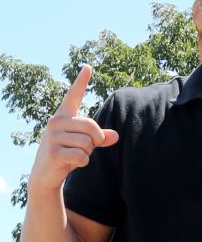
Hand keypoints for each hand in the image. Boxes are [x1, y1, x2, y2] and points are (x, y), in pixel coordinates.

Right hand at [29, 66, 118, 194]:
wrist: (45, 175)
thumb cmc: (66, 154)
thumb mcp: (84, 143)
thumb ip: (100, 137)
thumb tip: (116, 136)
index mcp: (64, 115)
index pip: (74, 95)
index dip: (82, 81)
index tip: (88, 66)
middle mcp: (56, 121)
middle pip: (92, 127)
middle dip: (95, 141)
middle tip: (84, 149)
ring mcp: (53, 136)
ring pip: (88, 143)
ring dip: (87, 154)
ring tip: (73, 155)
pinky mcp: (53, 152)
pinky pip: (82, 156)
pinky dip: (82, 162)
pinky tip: (70, 163)